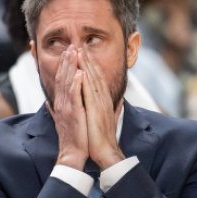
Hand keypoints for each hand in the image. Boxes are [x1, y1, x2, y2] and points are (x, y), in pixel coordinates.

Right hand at [49, 45, 87, 169]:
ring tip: (74, 53)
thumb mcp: (63, 120)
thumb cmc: (73, 138)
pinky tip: (78, 73)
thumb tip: (49, 104)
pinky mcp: (73, 114)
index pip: (62, 80)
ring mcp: (66, 108)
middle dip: (67, 60)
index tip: (70, 52)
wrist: (73, 154)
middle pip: (63, 77)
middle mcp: (61, 103)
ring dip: (70, 67)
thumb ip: (56, 110)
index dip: (65, 65)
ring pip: (67, 83)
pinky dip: (76, 84)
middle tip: (71, 46)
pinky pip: (74, 96)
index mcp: (62, 103)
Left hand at [79, 48, 124, 169]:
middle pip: (95, 75)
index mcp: (103, 101)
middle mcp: (103, 100)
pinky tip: (80, 72)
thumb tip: (118, 102)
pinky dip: (85, 81)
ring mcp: (100, 105)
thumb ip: (112, 109)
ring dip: (86, 65)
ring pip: (92, 80)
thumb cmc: (103, 138)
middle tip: (79, 45)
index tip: (84, 53)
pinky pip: (90, 93)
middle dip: (87, 60)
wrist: (106, 152)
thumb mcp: (108, 119)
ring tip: (78, 52)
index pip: (97, 79)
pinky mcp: (96, 111)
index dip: (91, 65)